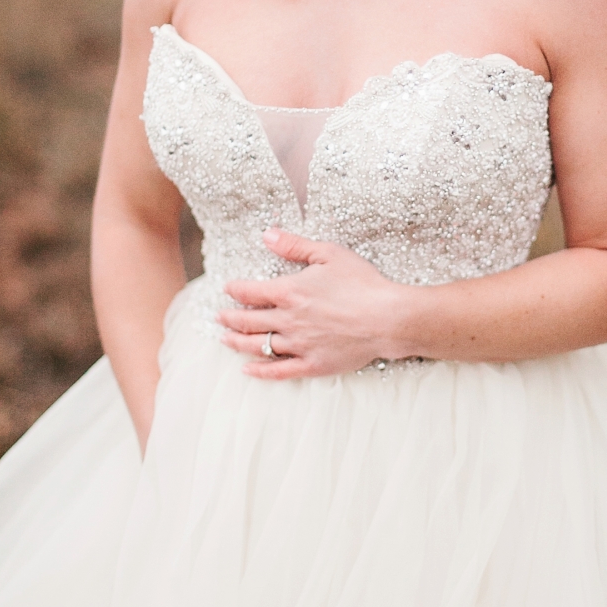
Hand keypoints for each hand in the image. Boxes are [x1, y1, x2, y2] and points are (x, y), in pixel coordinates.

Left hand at [218, 228, 406, 378]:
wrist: (388, 318)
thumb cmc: (362, 283)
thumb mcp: (329, 254)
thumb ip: (295, 245)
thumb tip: (267, 235)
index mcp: (289, 292)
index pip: (250, 291)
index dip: (236, 289)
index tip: (228, 288)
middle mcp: (288, 320)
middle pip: (248, 320)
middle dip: (229, 318)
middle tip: (218, 316)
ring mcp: (298, 345)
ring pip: (258, 346)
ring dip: (237, 342)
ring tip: (224, 339)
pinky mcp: (312, 364)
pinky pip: (278, 371)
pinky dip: (259, 371)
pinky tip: (247, 370)